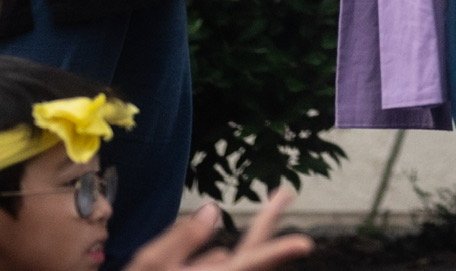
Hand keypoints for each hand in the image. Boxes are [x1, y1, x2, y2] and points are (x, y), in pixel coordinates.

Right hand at [124, 191, 311, 270]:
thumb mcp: (151, 265)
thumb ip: (182, 239)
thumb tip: (214, 211)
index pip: (250, 261)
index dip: (278, 251)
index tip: (305, 243)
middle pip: (252, 255)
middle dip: (269, 222)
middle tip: (285, 191)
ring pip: (237, 262)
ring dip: (254, 241)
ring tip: (274, 205)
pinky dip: (221, 261)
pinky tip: (221, 252)